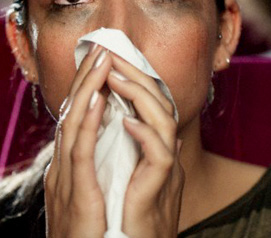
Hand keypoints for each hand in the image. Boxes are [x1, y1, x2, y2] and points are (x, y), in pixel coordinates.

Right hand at [45, 44, 110, 237]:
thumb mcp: (92, 202)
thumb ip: (97, 173)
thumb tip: (119, 147)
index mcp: (67, 171)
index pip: (76, 122)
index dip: (86, 91)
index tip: (100, 64)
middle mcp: (61, 170)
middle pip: (71, 114)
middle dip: (86, 80)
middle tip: (100, 48)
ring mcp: (64, 181)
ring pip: (73, 124)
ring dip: (87, 89)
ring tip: (101, 61)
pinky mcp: (75, 195)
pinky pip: (80, 151)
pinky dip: (89, 122)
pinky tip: (99, 99)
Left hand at [105, 52, 183, 237]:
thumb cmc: (127, 219)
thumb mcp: (124, 176)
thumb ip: (127, 150)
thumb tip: (128, 122)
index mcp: (152, 150)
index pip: (147, 104)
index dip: (131, 78)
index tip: (105, 56)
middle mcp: (164, 155)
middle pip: (159, 103)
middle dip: (135, 74)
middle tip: (109, 52)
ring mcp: (165, 173)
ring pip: (165, 122)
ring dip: (139, 96)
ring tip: (115, 76)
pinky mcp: (160, 191)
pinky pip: (161, 157)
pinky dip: (146, 135)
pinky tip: (126, 120)